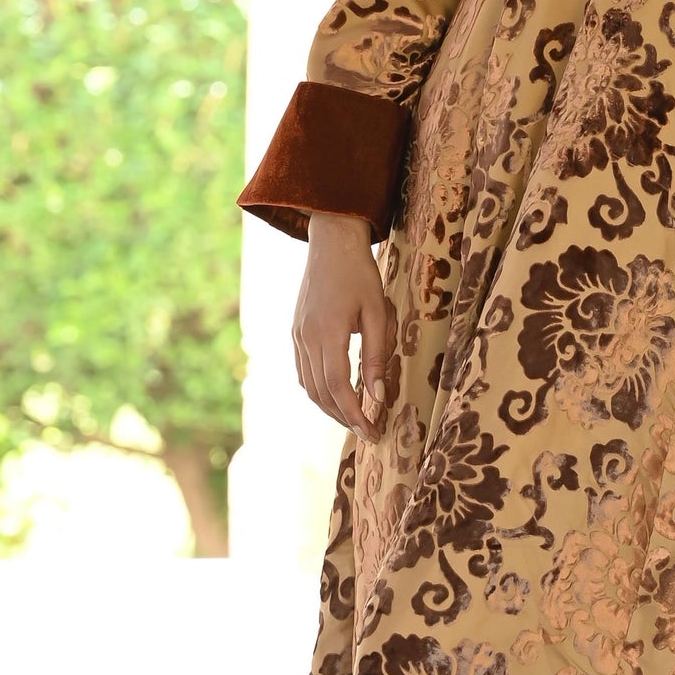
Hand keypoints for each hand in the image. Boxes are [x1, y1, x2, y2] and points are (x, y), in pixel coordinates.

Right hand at [294, 213, 390, 439]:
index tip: (372, 432)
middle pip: (320, 392)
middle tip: (368, 431)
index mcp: (327, 333)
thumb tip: (379, 395)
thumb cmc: (360, 274)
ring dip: (330, 407)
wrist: (331, 243)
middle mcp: (306, 338)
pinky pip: (303, 371)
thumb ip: (377, 355)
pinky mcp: (296, 332)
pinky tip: (336, 395)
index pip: (337, 387)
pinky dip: (318, 389)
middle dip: (344, 417)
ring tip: (355, 419)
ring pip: (309, 385)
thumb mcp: (377, 313)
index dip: (354, 414)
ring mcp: (297, 335)